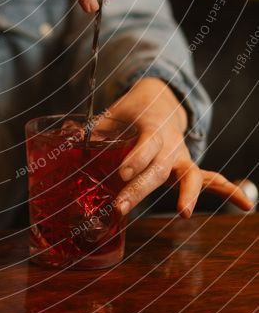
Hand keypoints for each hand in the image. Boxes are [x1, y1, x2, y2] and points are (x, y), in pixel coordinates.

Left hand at [106, 78, 254, 217]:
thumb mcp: (113, 112)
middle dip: (141, 189)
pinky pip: (212, 179)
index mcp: (152, 127)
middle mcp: (171, 143)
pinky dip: (229, 191)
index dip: (136, 158)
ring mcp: (182, 157)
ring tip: (184, 213)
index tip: (122, 174)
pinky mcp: (188, 167)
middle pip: (159, 168)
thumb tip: (71, 136)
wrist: (161, 100)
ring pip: (190, 176)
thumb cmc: (133, 110)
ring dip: (188, 194)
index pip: (146, 144)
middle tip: (121, 207)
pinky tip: (247, 204)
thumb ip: (96, 128)